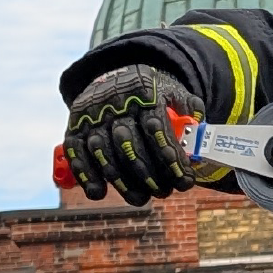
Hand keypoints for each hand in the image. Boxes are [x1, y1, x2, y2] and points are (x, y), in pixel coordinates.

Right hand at [62, 65, 205, 204]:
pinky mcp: (74, 126)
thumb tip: (198, 134)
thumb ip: (190, 110)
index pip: (156, 127)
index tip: (184, 180)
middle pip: (128, 143)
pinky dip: (85, 174)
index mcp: (143, 92)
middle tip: (163, 192)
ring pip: (102, 151)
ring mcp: (91, 115)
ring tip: (140, 199)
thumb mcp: (173, 91)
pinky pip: (75, 152)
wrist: (115, 74)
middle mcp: (114, 103)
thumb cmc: (151, 92)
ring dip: (121, 180)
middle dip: (148, 174)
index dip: (170, 158)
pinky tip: (98, 193)